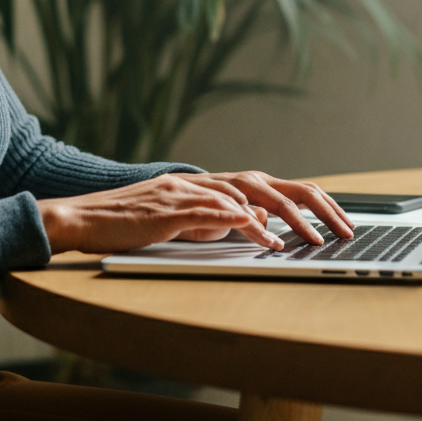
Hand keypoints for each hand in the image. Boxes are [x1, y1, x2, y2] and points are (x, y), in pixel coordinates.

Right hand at [38, 171, 351, 254]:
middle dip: (309, 205)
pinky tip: (262, 234)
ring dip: (282, 217)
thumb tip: (244, 224)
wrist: (80, 219)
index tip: (333, 223)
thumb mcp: (177, 222)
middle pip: (266, 184)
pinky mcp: (168, 209)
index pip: (264, 187)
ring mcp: (183, 192)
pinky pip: (211, 211)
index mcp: (204, 185)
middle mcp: (199, 182)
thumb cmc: (124, 226)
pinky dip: (240, 221)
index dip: (302, 202)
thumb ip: (210, 220)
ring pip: (244, 195)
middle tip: (341, 229)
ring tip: (309, 238)